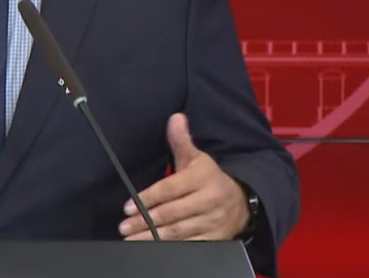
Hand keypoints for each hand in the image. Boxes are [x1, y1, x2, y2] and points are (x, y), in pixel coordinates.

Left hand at [119, 113, 248, 240]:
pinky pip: (191, 246)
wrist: (243, 201)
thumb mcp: (197, 157)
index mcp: (203, 178)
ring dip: (153, 238)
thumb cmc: (210, 177)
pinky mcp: (216, 239)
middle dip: (145, 222)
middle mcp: (209, 200)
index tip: (128, 207)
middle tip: (125, 226)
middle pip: (172, 213)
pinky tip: (154, 250)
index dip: (148, 198)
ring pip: (179, 232)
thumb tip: (175, 117)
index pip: (170, 189)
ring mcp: (214, 222)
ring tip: (132, 239)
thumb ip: (181, 140)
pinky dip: (172, 249)